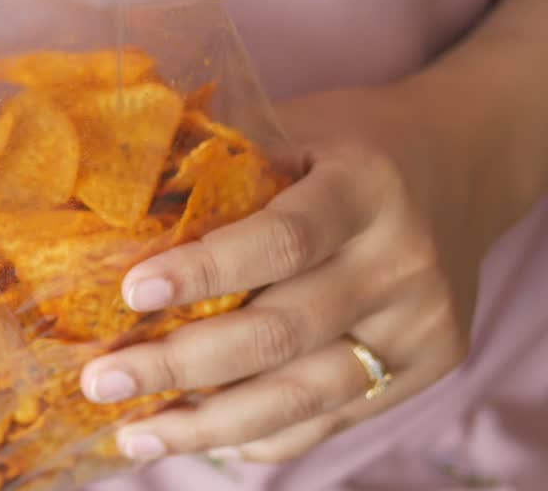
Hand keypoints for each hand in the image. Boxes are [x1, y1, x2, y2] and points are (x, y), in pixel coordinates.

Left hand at [79, 85, 487, 462]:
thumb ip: (222, 170)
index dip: (204, 272)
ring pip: (302, 395)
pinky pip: (330, 420)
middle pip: (281, 332)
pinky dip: (258, 433)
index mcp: (364, 189)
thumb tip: (110, 216)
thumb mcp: (294, 128)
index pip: (281, 241)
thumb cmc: (348, 144)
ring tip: (135, 433)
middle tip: (101, 381)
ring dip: (208, 423)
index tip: (131, 294)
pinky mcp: (425, 370)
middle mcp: (400, 263)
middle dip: (180, 365)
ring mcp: (420, 326)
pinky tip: (195, 436)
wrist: (462, 164)